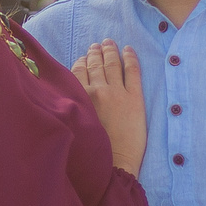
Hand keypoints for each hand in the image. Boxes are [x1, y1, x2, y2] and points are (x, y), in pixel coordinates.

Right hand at [73, 40, 146, 175]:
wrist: (116, 162)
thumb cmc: (93, 149)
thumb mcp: (75, 124)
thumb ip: (73, 106)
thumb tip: (70, 94)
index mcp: (81, 97)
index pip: (79, 72)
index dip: (82, 62)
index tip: (83, 57)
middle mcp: (98, 90)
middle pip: (96, 65)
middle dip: (95, 52)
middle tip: (96, 45)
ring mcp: (118, 92)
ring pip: (112, 64)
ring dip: (110, 51)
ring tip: (109, 43)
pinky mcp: (135, 97)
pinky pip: (132, 71)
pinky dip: (130, 57)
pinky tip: (128, 49)